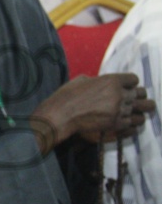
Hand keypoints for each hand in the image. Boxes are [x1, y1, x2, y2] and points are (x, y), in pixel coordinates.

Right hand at [33, 73, 154, 151]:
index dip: (129, 83)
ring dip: (136, 111)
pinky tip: (123, 121)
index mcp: (111, 80)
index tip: (125, 87)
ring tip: (130, 112)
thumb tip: (101, 83)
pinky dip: (130, 123)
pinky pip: (133, 123)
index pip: (134, 79)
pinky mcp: (117, 124)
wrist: (61, 114)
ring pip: (141, 110)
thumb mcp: (81, 80)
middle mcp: (119, 94)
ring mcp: (119, 110)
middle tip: (130, 100)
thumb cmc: (67, 95)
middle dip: (136, 96)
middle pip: (141, 94)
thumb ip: (98, 80)